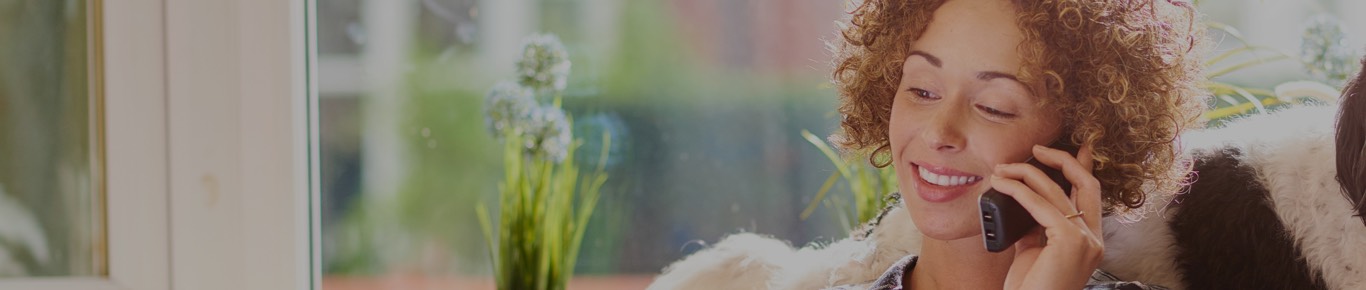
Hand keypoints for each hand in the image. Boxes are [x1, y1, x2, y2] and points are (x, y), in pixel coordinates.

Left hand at [990, 144, 1103, 289]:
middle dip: (1061, 160)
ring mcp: (1086, 241)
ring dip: (1026, 174)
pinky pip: (1041, 205)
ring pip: (1057, 191)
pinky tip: (1002, 185)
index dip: (1084, 167)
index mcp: (1089, 240)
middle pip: (1086, 183)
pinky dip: (1019, 190)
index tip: (1078, 147)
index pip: (1091, 194)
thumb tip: (1022, 202)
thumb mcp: (1033, 252)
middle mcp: (1094, 239)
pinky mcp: (1070, 242)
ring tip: (1002, 169)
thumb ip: (1035, 227)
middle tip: (1036, 148)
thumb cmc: (1030, 287)